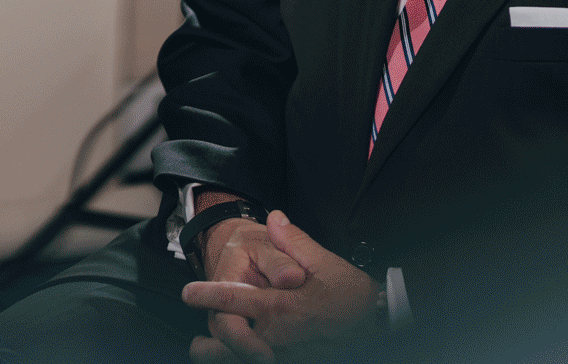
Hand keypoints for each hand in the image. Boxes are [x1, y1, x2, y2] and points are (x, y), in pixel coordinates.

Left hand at [184, 211, 376, 363]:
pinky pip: (265, 362)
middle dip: (212, 344)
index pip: (235, 299)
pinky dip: (248, 360)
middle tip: (195, 343)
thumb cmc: (351, 293)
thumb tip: (274, 217)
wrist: (379, 321)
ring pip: (248, 359)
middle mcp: (281, 336)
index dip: (208, 296)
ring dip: (224, 358)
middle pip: (235, 341)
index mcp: (283, 307)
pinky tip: (237, 357)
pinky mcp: (298, 361)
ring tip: (205, 353)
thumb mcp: (324, 261)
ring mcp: (289, 353)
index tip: (188, 293)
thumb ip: (293, 241)